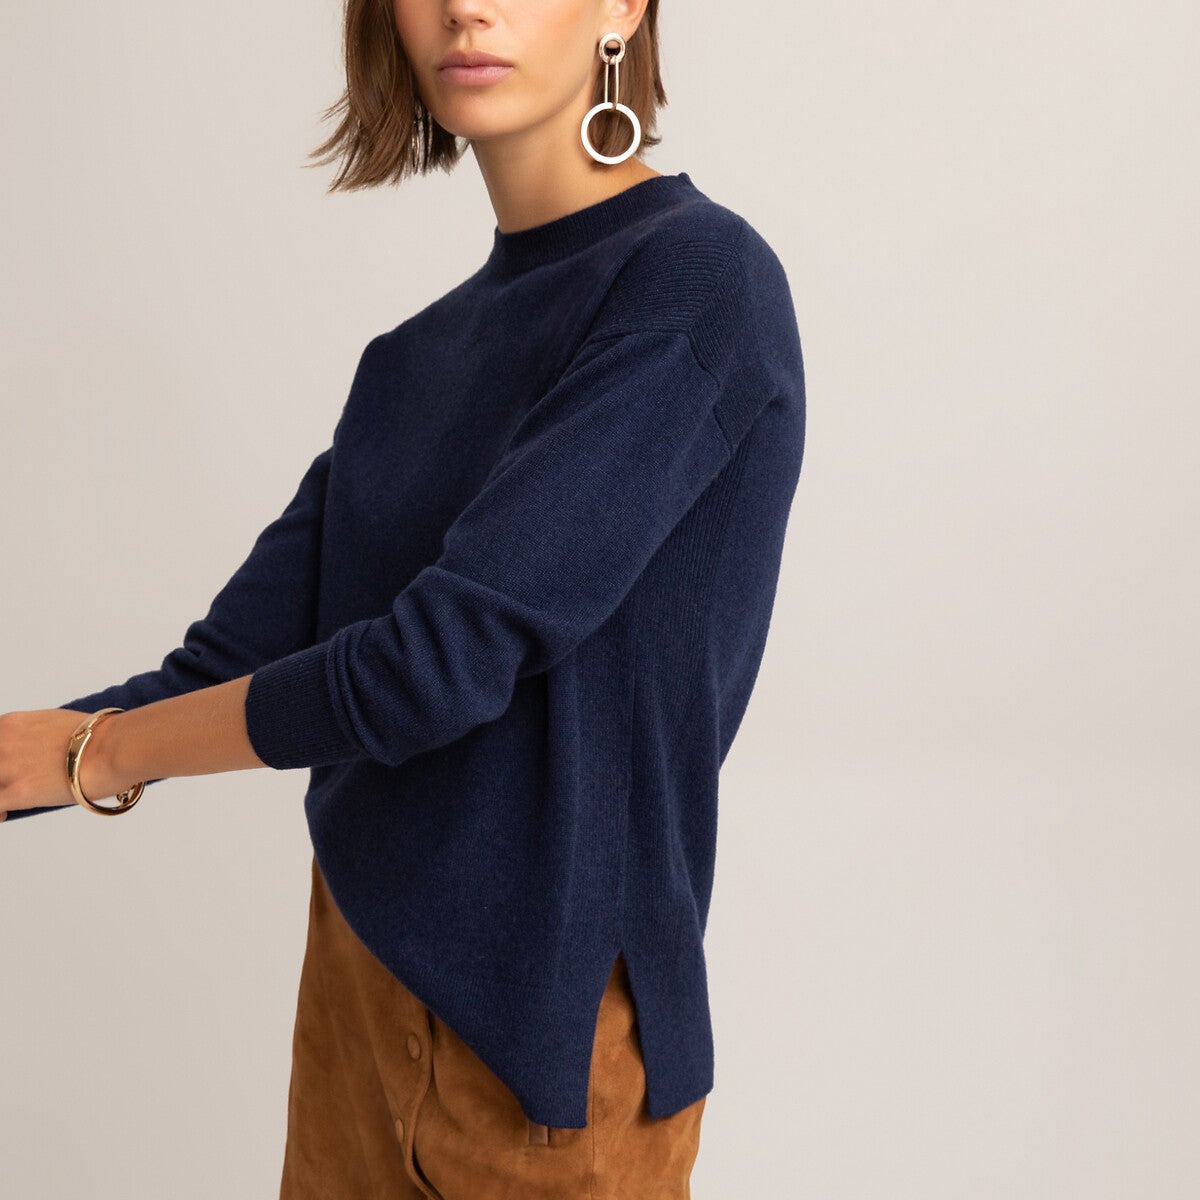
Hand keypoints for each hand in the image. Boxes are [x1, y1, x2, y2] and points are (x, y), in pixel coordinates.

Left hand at [0, 709, 120, 820]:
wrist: (112, 749)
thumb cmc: (99, 736)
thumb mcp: (58, 722)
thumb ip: (39, 736)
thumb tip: (45, 748)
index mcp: (12, 724)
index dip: (0, 757)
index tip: (6, 767)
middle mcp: (3, 743)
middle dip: (1, 775)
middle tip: (8, 784)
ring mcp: (7, 767)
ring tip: (5, 803)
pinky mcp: (16, 792)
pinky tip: (5, 814)